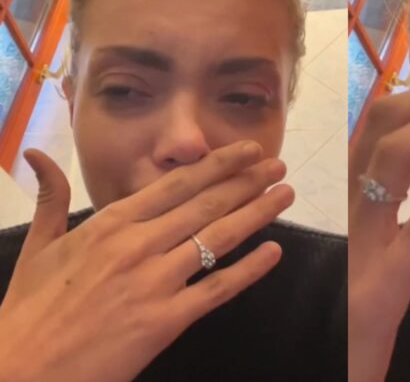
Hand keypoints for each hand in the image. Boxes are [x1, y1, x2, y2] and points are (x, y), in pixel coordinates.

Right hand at [0, 141, 292, 381]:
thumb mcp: (37, 247)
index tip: (247, 150)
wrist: (22, 371)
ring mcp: (154, 283)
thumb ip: (51, 198)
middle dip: (247, 182)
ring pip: (218, 239)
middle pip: (206, 205)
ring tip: (284, 196)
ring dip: (257, 214)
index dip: (218, 165)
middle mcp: (138, 245)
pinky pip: (216, 289)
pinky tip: (274, 252)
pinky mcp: (165, 321)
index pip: (177, 185)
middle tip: (278, 166)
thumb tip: (37, 154)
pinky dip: (249, 270)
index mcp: (110, 224)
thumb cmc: (29, 310)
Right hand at [348, 80, 409, 381]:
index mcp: (354, 197)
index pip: (376, 124)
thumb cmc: (357, 303)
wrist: (332, 362)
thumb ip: (391, 203)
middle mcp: (350, 209)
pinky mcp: (382, 287)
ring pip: (391, 159)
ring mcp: (363, 246)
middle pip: (380, 126)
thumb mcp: (376, 243)